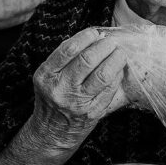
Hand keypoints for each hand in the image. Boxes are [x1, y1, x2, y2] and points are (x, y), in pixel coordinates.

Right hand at [30, 28, 128, 146]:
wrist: (53, 131)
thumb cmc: (53, 97)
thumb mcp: (49, 76)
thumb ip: (66, 58)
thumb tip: (94, 36)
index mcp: (46, 76)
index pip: (68, 50)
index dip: (85, 37)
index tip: (95, 32)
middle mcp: (61, 89)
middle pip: (88, 60)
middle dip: (104, 46)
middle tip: (111, 41)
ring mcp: (78, 102)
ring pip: (103, 74)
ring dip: (116, 59)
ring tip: (119, 52)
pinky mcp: (93, 111)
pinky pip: (110, 88)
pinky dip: (117, 75)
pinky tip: (118, 69)